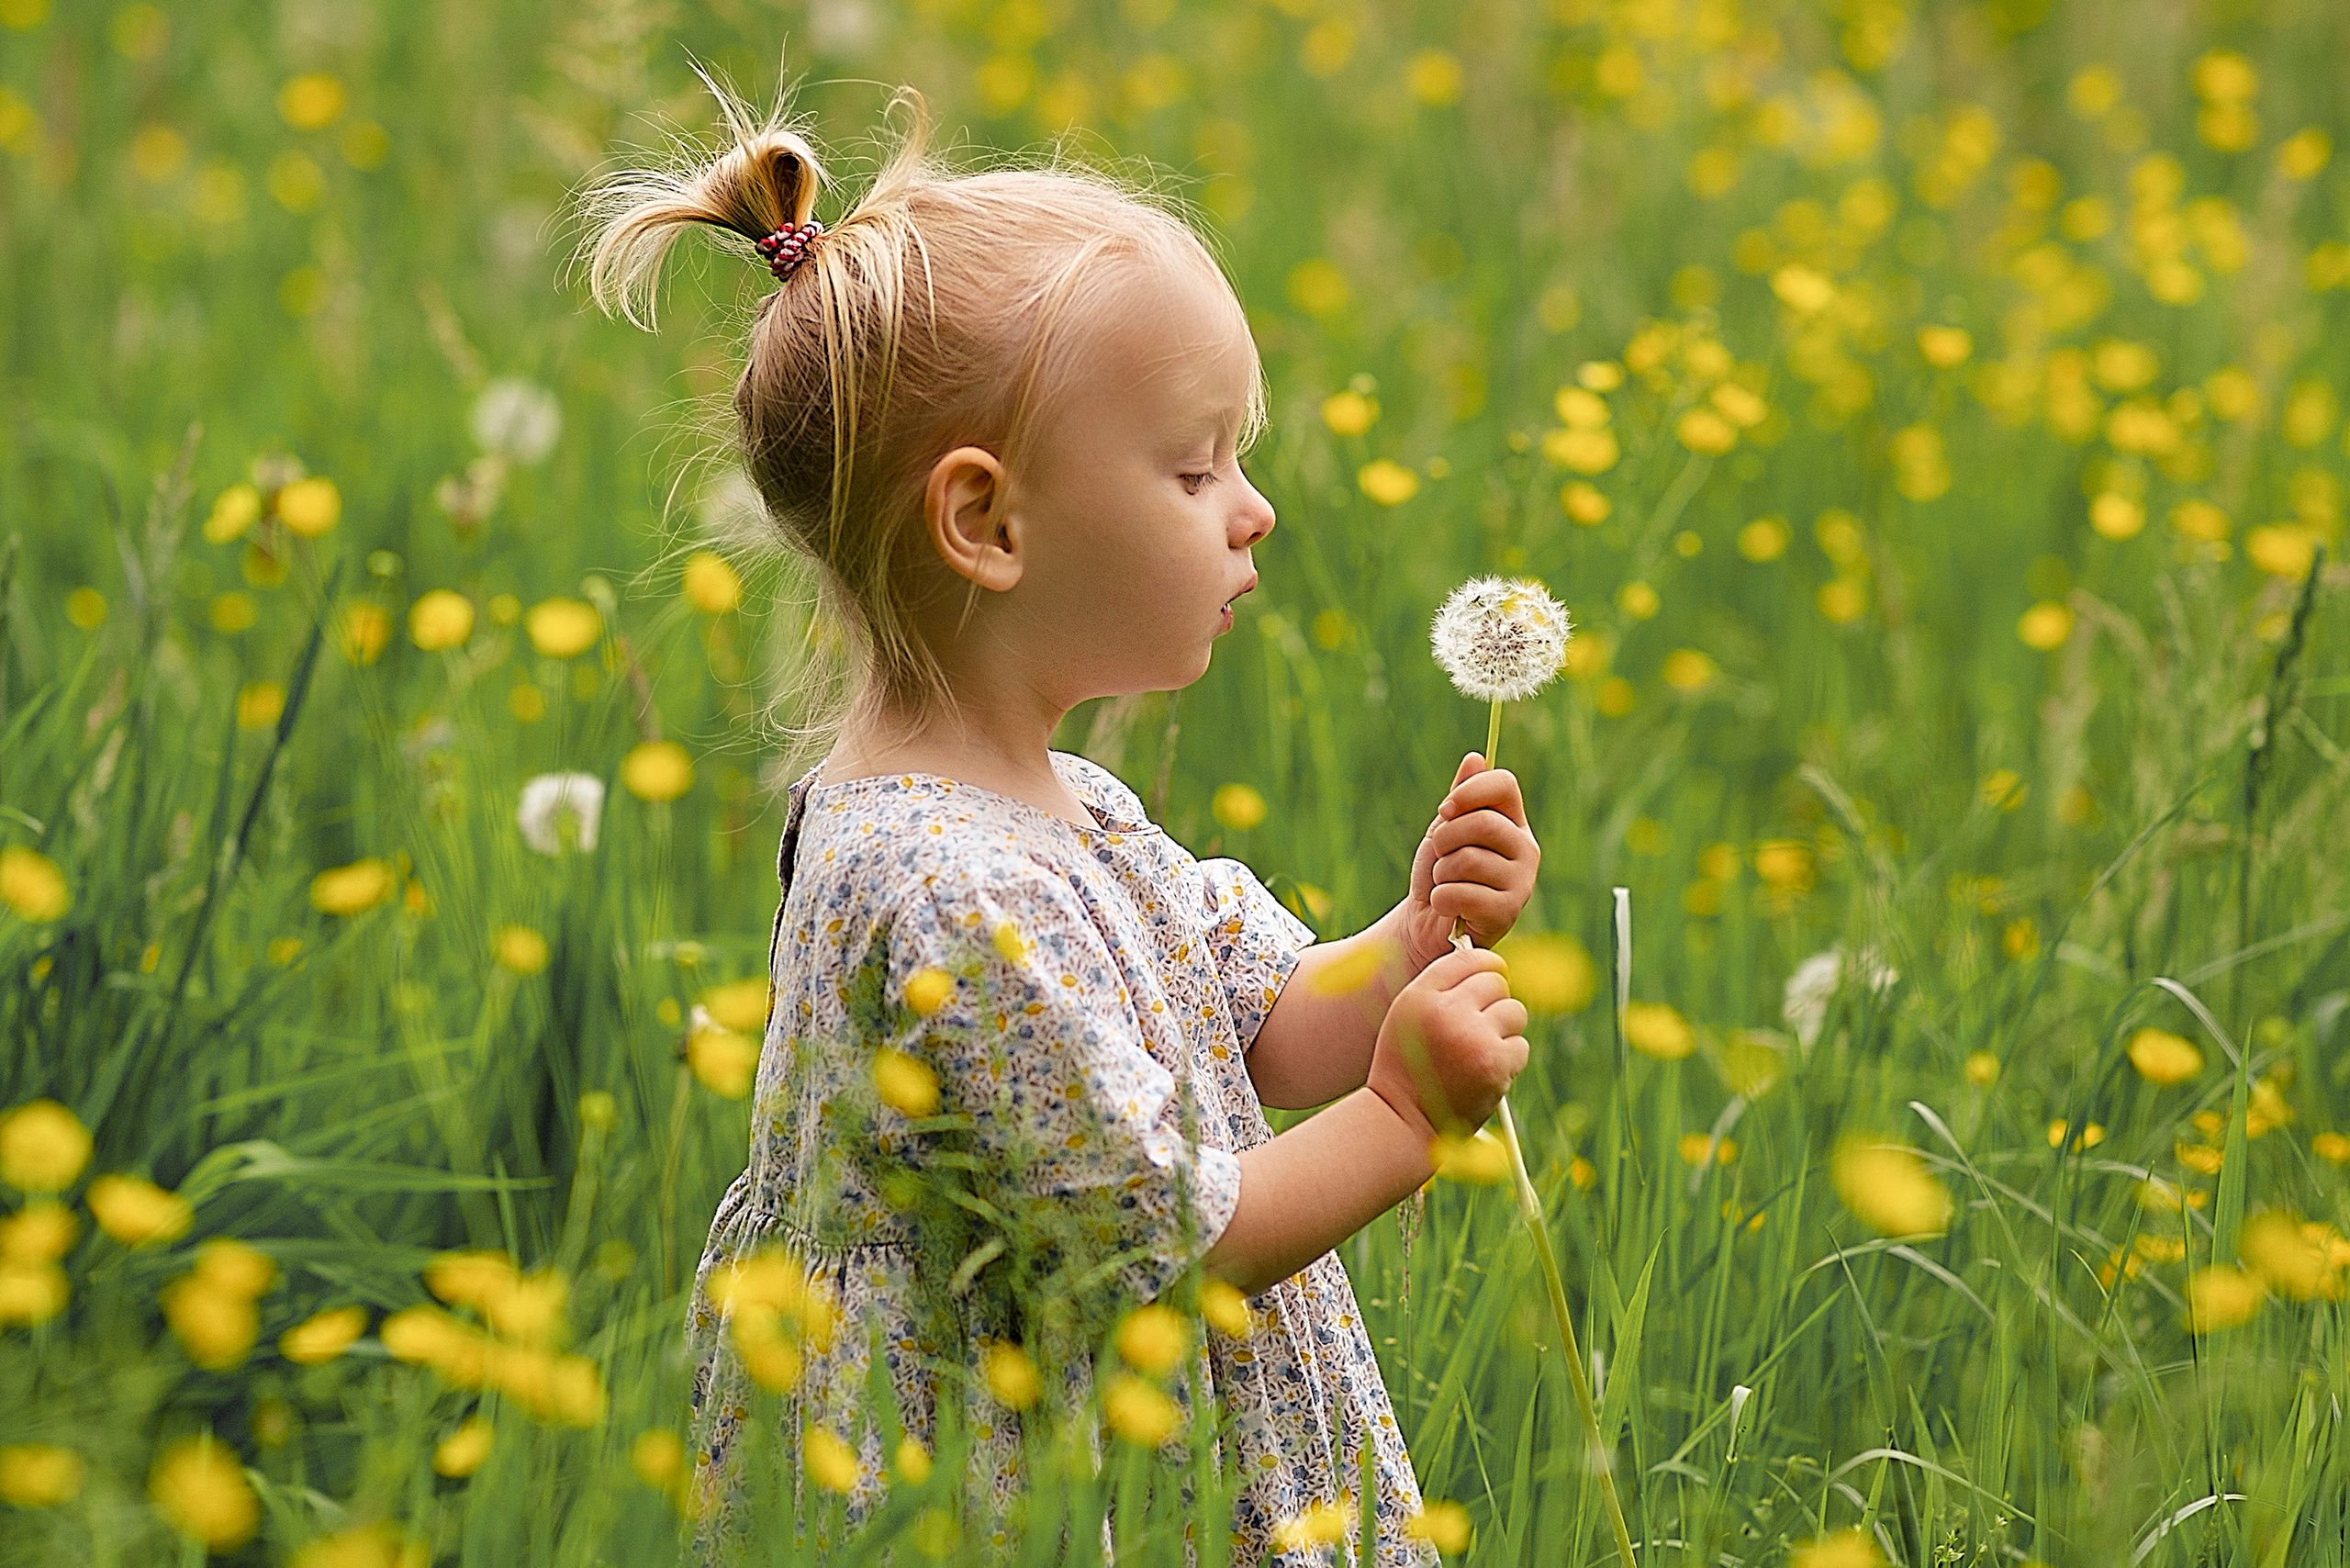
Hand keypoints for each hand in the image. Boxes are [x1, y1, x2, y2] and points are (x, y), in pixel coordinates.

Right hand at [1367, 944, 1528, 1140]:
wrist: (1403, 1120)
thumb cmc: (1406, 1067)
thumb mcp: (1407, 1016)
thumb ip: (1441, 988)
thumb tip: (1491, 968)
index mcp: (1421, 996)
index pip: (1468, 958)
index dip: (1485, 967)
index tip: (1489, 978)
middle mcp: (1447, 1011)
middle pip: (1497, 982)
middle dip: (1495, 1001)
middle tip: (1480, 1026)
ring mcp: (1473, 1037)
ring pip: (1515, 1011)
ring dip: (1505, 1029)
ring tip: (1479, 1051)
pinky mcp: (1495, 1065)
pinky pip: (1521, 1045)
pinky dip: (1509, 1059)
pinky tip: (1484, 1072)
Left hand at [1401, 752, 1540, 967]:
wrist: (1428, 922)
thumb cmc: (1440, 872)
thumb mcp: (1445, 830)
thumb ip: (1461, 798)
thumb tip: (1475, 758)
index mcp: (1513, 822)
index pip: (1504, 784)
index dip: (1469, 791)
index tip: (1445, 809)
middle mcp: (1526, 848)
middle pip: (1484, 822)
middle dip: (1445, 839)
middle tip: (1439, 856)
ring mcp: (1522, 881)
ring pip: (1468, 860)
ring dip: (1441, 873)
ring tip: (1445, 884)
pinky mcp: (1509, 912)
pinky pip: (1462, 893)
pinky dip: (1441, 899)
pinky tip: (1447, 906)